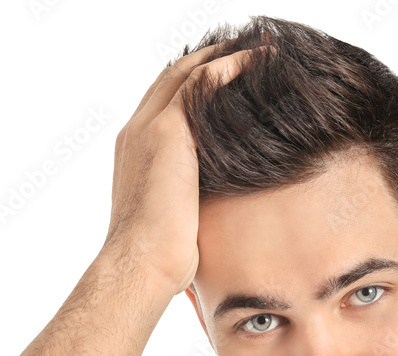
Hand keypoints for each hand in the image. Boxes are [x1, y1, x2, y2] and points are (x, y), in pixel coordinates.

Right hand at [102, 40, 272, 294]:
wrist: (140, 266)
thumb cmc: (160, 260)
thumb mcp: (176, 221)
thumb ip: (190, 202)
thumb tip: (216, 214)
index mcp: (136, 152)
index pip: (165, 103)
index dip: (195, 85)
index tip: (227, 79)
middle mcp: (137, 132)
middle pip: (174, 76)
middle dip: (210, 59)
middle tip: (249, 50)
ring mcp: (150, 128)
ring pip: (189, 71)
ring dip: (226, 54)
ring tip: (262, 48)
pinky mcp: (168, 131)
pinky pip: (203, 81)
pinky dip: (233, 65)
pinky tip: (262, 60)